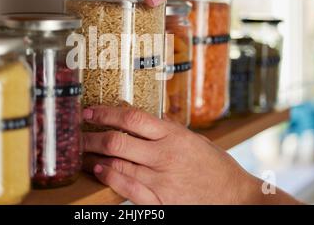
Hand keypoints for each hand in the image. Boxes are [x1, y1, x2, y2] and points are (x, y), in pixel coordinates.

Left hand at [82, 106, 299, 204]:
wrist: (235, 197)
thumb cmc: (216, 166)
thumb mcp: (194, 139)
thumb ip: (167, 130)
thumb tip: (140, 119)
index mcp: (173, 135)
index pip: (131, 118)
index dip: (106, 113)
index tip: (90, 112)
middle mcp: (164, 155)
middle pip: (117, 141)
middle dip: (91, 137)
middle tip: (78, 134)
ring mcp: (161, 180)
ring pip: (117, 165)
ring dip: (95, 158)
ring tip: (82, 154)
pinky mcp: (161, 201)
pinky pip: (127, 189)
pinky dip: (110, 178)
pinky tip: (100, 171)